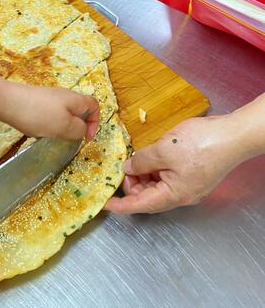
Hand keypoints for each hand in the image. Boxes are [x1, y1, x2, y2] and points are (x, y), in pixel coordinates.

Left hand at [0, 82, 98, 139]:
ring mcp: (47, 98)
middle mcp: (63, 96)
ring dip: (59, 127)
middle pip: (77, 111)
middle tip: (66, 138)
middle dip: (74, 127)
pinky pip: (46, 115)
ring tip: (49, 135)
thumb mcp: (64, 126)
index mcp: (75, 99)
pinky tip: (35, 130)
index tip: (86, 137)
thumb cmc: (38, 114)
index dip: (95, 121)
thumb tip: (81, 129)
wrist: (6, 102)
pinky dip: (45, 124)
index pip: (94, 105)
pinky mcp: (34, 102)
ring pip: (61, 115)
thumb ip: (78, 129)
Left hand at [105, 112, 257, 213]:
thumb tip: (128, 168)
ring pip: (157, 186)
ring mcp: (188, 186)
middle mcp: (181, 195)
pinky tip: (150, 156)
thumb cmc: (202, 144)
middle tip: (124, 166)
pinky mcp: (192, 175)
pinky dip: (155, 170)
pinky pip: (167, 178)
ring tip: (137, 159)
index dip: (120, 205)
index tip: (105, 203)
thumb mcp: (163, 151)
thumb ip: (141, 162)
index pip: (140, 205)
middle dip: (132, 184)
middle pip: (148, 197)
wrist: (234, 135)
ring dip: (143, 176)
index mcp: (173, 195)